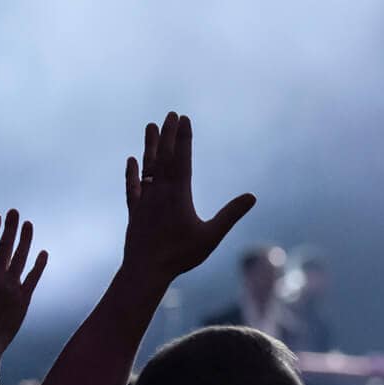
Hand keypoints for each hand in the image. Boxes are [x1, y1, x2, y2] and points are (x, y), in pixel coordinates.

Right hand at [0, 210, 49, 373]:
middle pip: (5, 248)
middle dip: (9, 228)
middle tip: (14, 212)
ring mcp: (11, 288)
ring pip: (20, 259)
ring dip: (25, 240)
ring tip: (29, 224)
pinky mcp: (24, 299)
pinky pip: (34, 278)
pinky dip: (39, 265)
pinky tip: (44, 252)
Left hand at [123, 113, 256, 282]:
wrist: (145, 270)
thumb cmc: (181, 255)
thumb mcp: (211, 235)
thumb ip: (231, 214)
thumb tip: (252, 197)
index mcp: (178, 194)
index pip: (181, 159)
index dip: (183, 138)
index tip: (184, 119)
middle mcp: (159, 192)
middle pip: (163, 157)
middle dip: (168, 135)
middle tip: (171, 114)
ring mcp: (144, 200)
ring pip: (147, 166)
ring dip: (150, 146)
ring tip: (151, 126)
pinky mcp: (135, 211)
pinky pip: (133, 186)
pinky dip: (132, 172)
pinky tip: (131, 160)